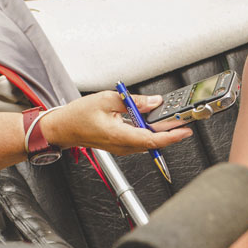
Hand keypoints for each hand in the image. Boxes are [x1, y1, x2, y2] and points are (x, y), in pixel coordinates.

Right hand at [39, 92, 192, 154]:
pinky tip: (154, 121)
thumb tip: (154, 102)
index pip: (152, 140)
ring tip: (172, 119)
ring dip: (161, 131)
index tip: (184, 130)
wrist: (63, 128)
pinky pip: (140, 141)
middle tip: (184, 120)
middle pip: (153, 142)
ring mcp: (122, 148)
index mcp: (119, 135)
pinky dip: (150, 132)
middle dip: (171, 131)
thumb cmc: (78, 115)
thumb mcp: (108, 99)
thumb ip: (134, 101)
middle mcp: (122, 146)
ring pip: (148, 142)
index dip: (171, 136)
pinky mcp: (120, 145)